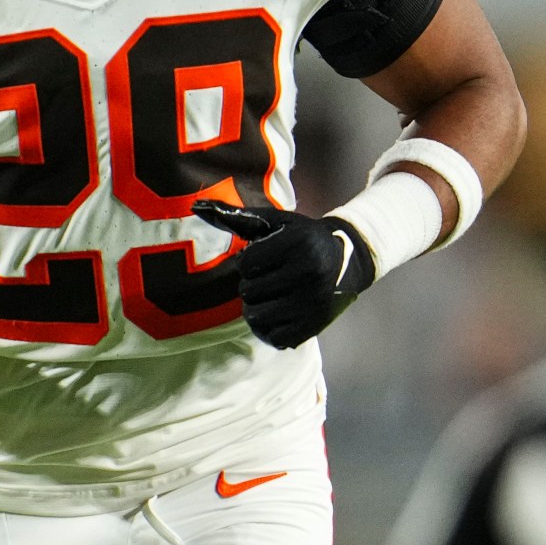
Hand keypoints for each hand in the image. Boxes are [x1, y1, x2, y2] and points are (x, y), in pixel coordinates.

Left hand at [191, 199, 375, 349]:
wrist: (349, 261)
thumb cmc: (303, 237)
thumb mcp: (277, 222)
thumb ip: (237, 216)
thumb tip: (196, 207)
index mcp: (299, 245)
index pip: (246, 264)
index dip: (248, 262)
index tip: (264, 258)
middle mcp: (309, 274)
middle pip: (248, 292)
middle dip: (252, 285)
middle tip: (269, 278)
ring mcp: (313, 304)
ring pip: (256, 317)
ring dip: (257, 307)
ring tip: (271, 295)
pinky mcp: (314, 326)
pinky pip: (273, 337)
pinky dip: (270, 328)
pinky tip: (280, 312)